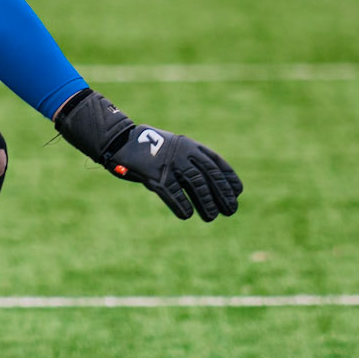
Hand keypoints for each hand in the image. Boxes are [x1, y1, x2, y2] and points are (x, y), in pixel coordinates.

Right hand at [55, 89, 240, 221]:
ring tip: (212, 216)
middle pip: (210, 177)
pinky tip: (187, 215)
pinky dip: (182, 206)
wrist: (120, 141)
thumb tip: (209, 187)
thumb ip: (189, 162)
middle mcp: (184, 153)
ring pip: (196, 186)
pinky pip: (174, 194)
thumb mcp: (172, 148)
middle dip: (223, 194)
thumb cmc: (147, 148)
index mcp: (190, 145)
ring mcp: (170, 164)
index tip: (238, 192)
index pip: (217, 162)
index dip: (229, 178)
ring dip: (207, 203)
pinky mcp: (156, 176)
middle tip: (231, 210)